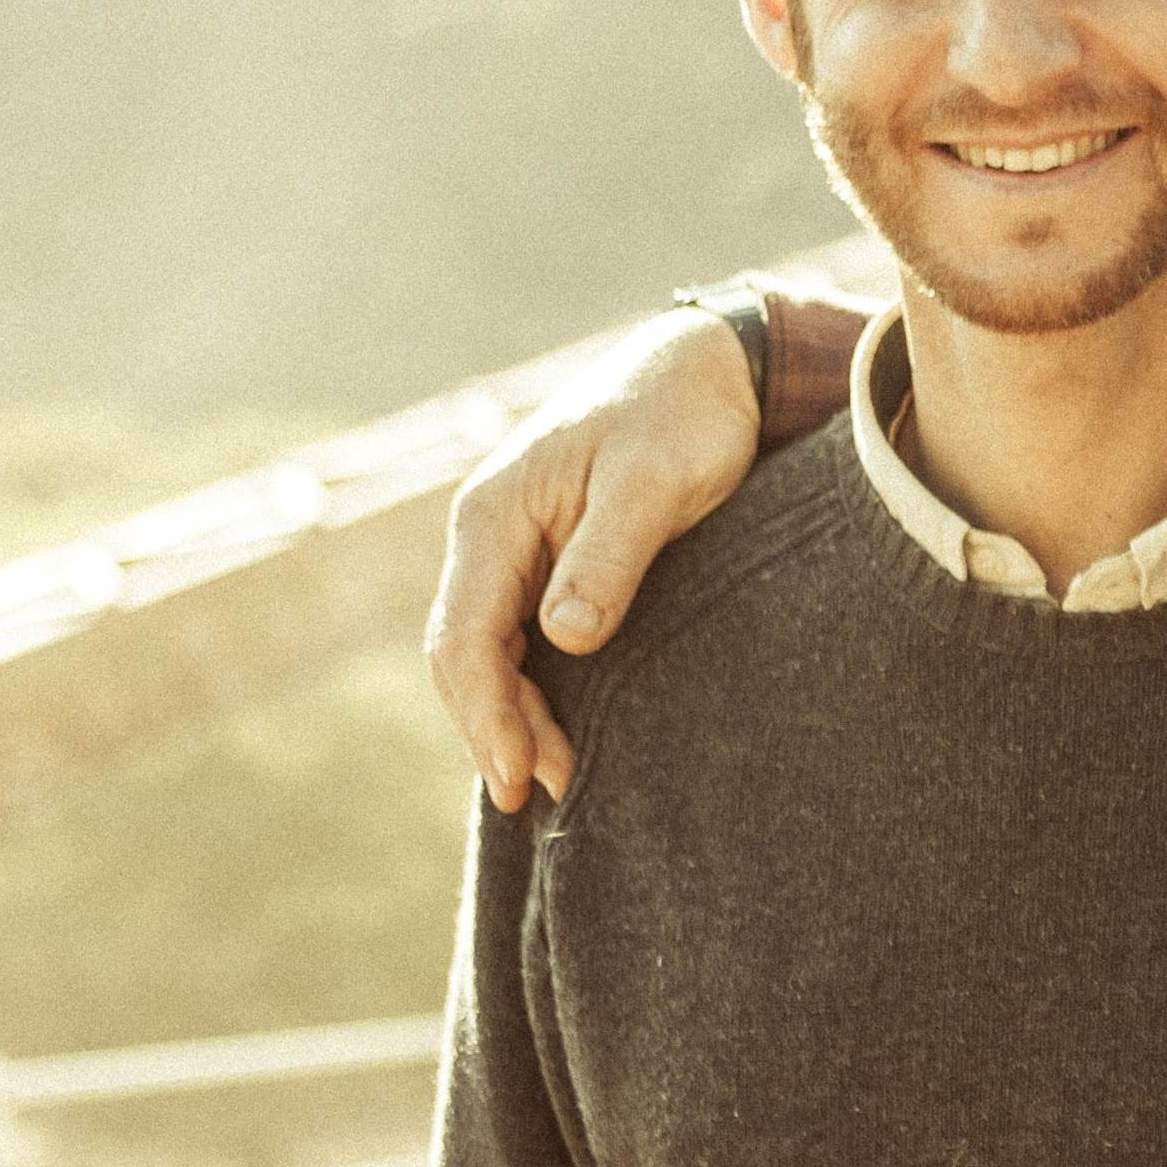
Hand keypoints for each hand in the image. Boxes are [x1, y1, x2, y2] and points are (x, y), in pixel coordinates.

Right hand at [424, 309, 762, 808]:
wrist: (702, 369)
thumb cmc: (681, 419)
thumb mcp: (653, 483)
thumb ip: (609, 556)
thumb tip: (565, 637)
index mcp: (495, 515)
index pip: (466, 634)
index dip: (486, 712)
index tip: (520, 773)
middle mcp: (489, 534)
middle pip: (464, 652)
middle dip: (491, 728)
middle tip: (535, 796)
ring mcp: (514, 547)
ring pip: (489, 650)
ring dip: (511, 716)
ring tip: (551, 780)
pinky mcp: (547, 558)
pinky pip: (518, 635)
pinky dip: (530, 687)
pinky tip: (557, 728)